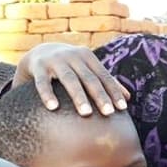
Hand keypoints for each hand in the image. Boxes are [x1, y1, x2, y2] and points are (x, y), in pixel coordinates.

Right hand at [14, 43, 129, 116]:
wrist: (39, 53)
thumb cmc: (71, 67)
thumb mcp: (87, 69)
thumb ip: (106, 81)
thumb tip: (128, 98)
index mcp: (88, 57)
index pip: (104, 76)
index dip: (113, 91)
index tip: (122, 108)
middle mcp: (72, 56)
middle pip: (89, 78)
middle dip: (100, 95)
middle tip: (108, 113)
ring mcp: (55, 60)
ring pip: (69, 79)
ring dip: (78, 96)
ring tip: (86, 113)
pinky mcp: (38, 67)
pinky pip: (43, 82)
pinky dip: (48, 94)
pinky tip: (53, 108)